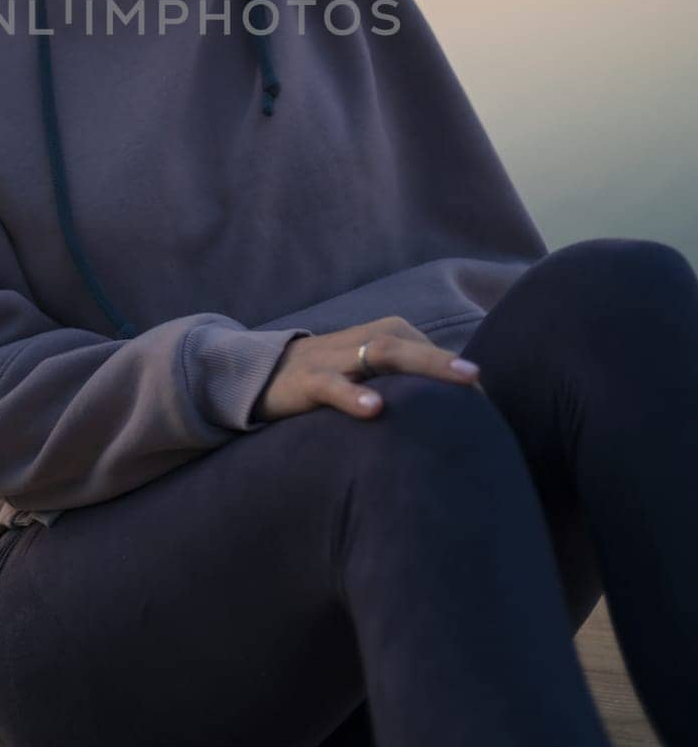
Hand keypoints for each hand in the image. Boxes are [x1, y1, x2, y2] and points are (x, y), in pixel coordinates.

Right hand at [252, 316, 484, 422]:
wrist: (258, 375)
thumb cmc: (328, 382)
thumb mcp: (369, 377)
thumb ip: (405, 384)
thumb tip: (459, 410)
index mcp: (379, 336)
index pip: (425, 349)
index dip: (455, 373)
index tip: (487, 404)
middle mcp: (360, 340)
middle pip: (408, 344)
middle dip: (443, 361)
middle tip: (478, 379)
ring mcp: (333, 359)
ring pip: (381, 354)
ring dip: (420, 365)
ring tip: (454, 382)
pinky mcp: (306, 381)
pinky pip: (332, 386)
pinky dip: (353, 395)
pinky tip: (375, 410)